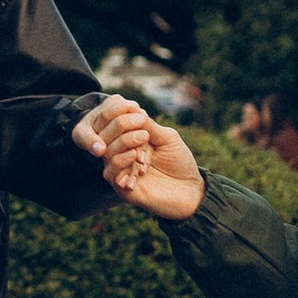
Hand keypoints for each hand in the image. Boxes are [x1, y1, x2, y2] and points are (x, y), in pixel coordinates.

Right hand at [74, 99, 205, 219]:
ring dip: (123, 142)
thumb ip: (150, 126)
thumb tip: (134, 108)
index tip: (131, 107)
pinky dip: (120, 161)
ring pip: (107, 154)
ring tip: (142, 137)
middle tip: (139, 122)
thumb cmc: (180, 162)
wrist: (190, 190)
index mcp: (131, 142)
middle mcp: (122, 155)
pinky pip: (110, 173)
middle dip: (120, 127)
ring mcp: (121, 171)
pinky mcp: (122, 188)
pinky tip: (134, 156)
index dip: (120, 116)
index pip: (116, 125)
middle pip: (107, 138)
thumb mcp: (167, 138)